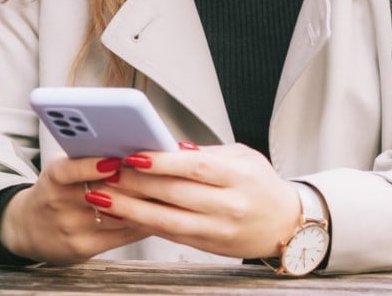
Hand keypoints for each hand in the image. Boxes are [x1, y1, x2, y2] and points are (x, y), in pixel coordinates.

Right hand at [0, 155, 149, 263]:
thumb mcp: (59, 169)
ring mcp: (71, 228)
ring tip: (166, 190)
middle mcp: (59, 204)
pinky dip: (141, 222)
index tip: (116, 159)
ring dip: (144, 203)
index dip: (92, 165)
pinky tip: (155, 213)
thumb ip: (85, 159)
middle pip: (102, 193)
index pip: (69, 170)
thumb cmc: (53, 192)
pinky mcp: (83, 247)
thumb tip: (126, 147)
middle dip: (133, 182)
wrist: (27, 228)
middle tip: (159, 171)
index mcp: (53, 178)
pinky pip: (120, 235)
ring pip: (116, 214)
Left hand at [88, 143, 305, 259]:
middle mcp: (229, 206)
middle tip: (107, 171)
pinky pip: (169, 234)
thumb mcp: (244, 158)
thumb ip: (206, 152)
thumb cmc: (262, 186)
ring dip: (130, 208)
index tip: (133, 155)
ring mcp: (218, 229)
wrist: (288, 226)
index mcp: (239, 177)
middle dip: (137, 183)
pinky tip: (122, 213)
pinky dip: (142, 224)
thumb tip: (169, 146)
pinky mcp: (208, 246)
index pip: (196, 168)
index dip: (162, 162)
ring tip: (103, 195)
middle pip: (176, 194)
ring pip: (167, 220)